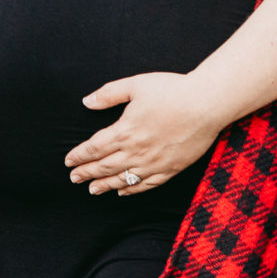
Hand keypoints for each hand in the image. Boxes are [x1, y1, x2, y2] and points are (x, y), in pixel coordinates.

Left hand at [65, 70, 220, 196]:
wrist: (207, 104)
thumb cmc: (172, 90)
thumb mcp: (135, 85)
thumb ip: (108, 94)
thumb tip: (86, 102)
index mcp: (125, 130)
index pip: (94, 147)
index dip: (80, 156)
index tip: (68, 161)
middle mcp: (136, 151)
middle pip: (105, 166)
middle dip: (87, 173)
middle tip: (74, 179)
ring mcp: (154, 163)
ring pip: (123, 179)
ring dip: (105, 185)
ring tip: (92, 190)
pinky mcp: (171, 169)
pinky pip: (147, 185)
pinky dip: (132, 190)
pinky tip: (123, 192)